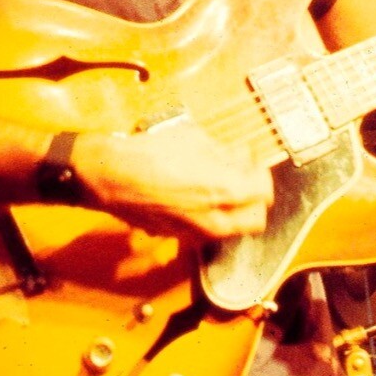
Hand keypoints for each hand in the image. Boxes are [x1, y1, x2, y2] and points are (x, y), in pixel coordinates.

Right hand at [71, 119, 273, 239]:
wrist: (111, 176)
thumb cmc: (150, 153)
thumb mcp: (194, 139)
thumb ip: (225, 152)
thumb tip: (239, 156)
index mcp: (226, 191)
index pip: (264, 191)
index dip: (259, 173)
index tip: (250, 162)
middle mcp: (216, 219)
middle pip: (256, 219)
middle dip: (253, 199)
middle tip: (241, 178)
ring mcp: (196, 233)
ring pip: (231, 230)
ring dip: (233, 211)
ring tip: (216, 187)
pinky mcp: (178, 237)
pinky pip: (205, 231)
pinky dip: (209, 218)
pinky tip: (193, 198)